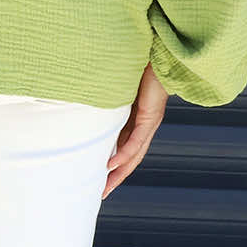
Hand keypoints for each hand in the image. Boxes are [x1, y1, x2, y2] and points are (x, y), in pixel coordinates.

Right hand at [102, 62, 167, 198]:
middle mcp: (145, 125)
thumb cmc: (138, 66)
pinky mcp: (150, 117)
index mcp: (138, 120)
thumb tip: (86, 101)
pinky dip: (123, 154)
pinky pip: (136, 140)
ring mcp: (149, 123)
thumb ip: (108, 99)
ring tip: (104, 187)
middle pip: (131, 158)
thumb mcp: (118, 88)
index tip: (100, 178)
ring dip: (119, 173)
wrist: (160, 54)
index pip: (125, 148)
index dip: (115, 165)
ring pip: (134, 155)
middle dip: (116, 178)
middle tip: (100, 193)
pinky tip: (111, 165)